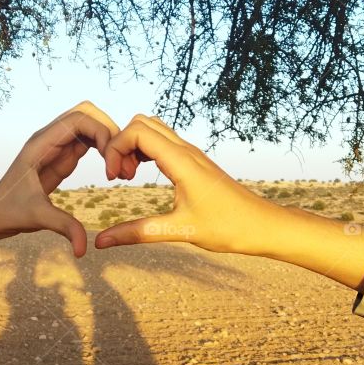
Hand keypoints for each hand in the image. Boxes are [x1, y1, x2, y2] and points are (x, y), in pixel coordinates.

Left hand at [0, 102, 121, 256]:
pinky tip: (112, 171)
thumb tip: (83, 250)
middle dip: (110, 132)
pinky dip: (104, 150)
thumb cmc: (9, 213)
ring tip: (121, 169)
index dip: (102, 134)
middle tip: (122, 163)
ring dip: (109, 140)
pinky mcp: (61, 157)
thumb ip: (64, 228)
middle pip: (87, 114)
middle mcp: (48, 138)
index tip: (111, 166)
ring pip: (90, 125)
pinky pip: (87, 141)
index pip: (79, 119)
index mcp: (41, 144)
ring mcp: (55, 145)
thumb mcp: (38, 218)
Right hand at [93, 115, 271, 253]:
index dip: (115, 148)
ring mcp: (191, 154)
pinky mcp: (194, 162)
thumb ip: (137, 233)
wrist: (261, 225)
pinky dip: (145, 151)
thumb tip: (101, 241)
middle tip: (118, 176)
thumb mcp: (179, 231)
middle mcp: (186, 151)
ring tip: (128, 177)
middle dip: (121, 144)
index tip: (112, 177)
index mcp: (181, 161)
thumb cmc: (227, 227)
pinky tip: (143, 177)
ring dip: (133, 146)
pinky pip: (163, 142)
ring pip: (152, 129)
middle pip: (141, 123)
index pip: (136, 131)